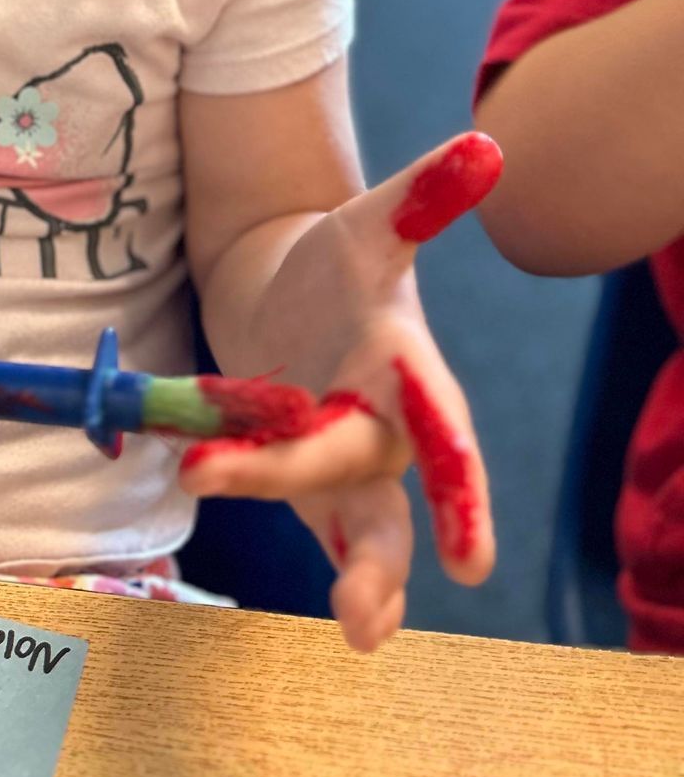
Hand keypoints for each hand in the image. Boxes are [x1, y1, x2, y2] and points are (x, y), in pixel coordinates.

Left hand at [177, 132, 501, 651]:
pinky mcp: (300, 482)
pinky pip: (308, 526)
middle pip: (371, 488)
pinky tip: (338, 616)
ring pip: (358, 533)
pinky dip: (316, 561)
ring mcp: (343, 465)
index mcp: (405, 372)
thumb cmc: (338, 262)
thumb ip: (419, 196)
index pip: (437, 431)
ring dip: (357, 578)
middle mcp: (384, 432)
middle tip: (351, 601)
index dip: (457, 491)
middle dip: (368, 549)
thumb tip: (484, 148)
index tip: (472, 562)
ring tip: (355, 628)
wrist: (292, 286)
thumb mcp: (368, 224)